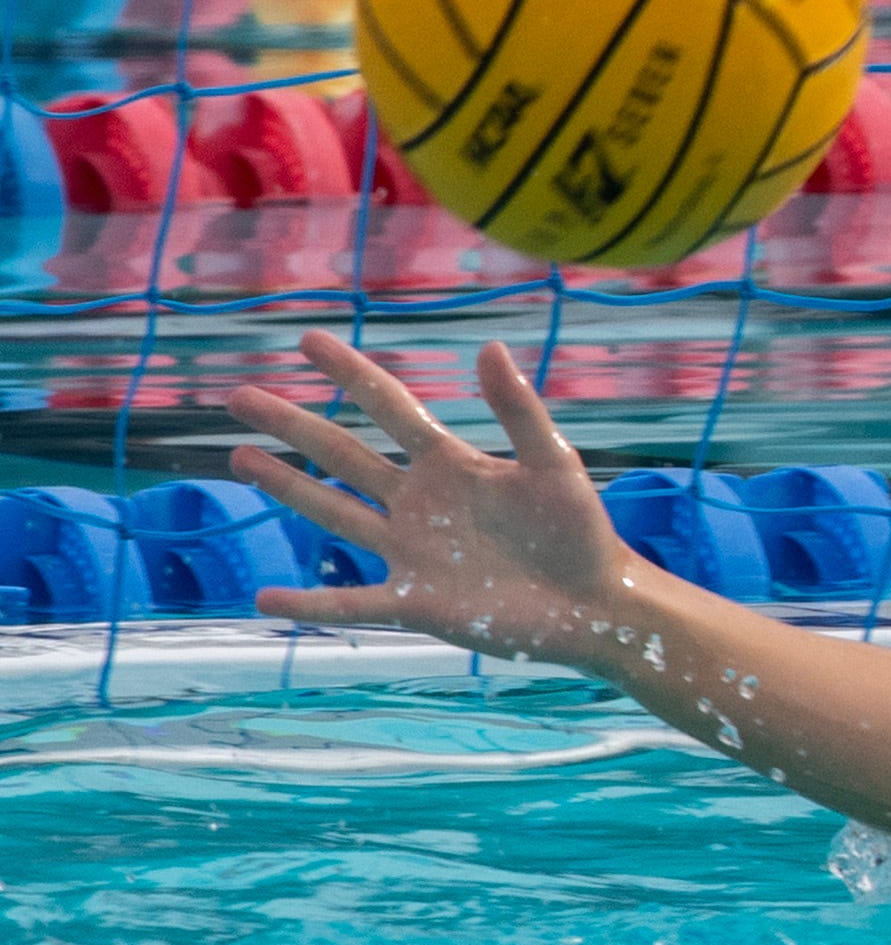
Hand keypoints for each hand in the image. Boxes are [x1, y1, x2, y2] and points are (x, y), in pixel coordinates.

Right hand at [227, 330, 642, 670]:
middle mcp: (419, 503)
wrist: (597, 603)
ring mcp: (410, 552)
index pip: (389, 408)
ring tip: (239, 456)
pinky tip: (265, 597)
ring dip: (287, 486)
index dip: (350, 373)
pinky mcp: (415, 602)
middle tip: (240, 396)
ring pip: (335, 513)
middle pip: (343, 454)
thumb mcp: (553, 463)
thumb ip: (519, 410)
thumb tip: (489, 346)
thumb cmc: (580, 530)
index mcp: (450, 465)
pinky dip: (310, 604)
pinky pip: (351, 603)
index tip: (306, 340)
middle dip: (293, 424)